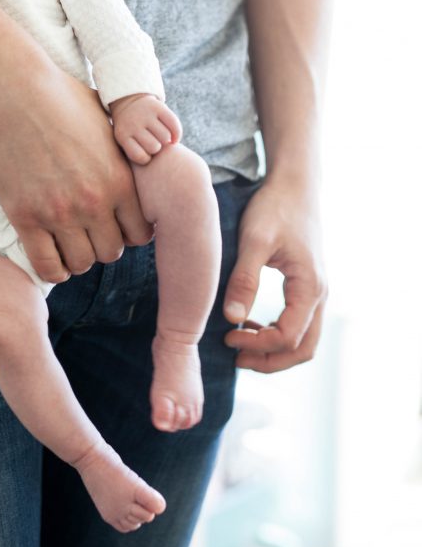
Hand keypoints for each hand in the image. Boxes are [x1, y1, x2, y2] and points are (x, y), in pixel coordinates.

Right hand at [0, 69, 152, 283]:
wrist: (13, 91)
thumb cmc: (60, 96)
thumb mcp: (106, 121)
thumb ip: (123, 149)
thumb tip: (140, 153)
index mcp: (119, 179)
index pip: (140, 233)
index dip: (129, 232)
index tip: (115, 225)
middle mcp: (94, 201)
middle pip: (111, 252)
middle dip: (102, 245)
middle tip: (89, 232)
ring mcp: (58, 212)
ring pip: (81, 263)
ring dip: (77, 257)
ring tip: (68, 242)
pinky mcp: (24, 216)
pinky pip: (46, 265)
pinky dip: (51, 269)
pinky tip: (50, 256)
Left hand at [110, 94, 181, 164]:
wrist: (129, 103)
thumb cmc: (130, 132)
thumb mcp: (125, 143)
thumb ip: (136, 156)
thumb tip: (158, 172)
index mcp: (122, 135)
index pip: (140, 156)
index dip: (146, 159)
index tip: (145, 154)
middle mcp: (133, 123)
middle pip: (154, 147)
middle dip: (157, 149)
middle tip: (154, 144)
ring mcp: (146, 114)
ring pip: (166, 137)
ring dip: (166, 141)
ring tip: (160, 138)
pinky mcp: (158, 106)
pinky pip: (174, 125)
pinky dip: (177, 133)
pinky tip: (173, 137)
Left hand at [223, 177, 326, 371]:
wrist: (294, 185)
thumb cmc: (274, 208)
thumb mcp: (255, 240)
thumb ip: (244, 279)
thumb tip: (230, 319)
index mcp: (309, 287)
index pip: (288, 337)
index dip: (257, 346)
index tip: (227, 337)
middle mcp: (320, 294)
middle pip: (304, 349)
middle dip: (270, 361)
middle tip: (235, 357)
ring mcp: (317, 291)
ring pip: (305, 340)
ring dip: (274, 350)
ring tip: (238, 344)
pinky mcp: (308, 286)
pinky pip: (300, 323)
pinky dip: (277, 334)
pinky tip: (249, 324)